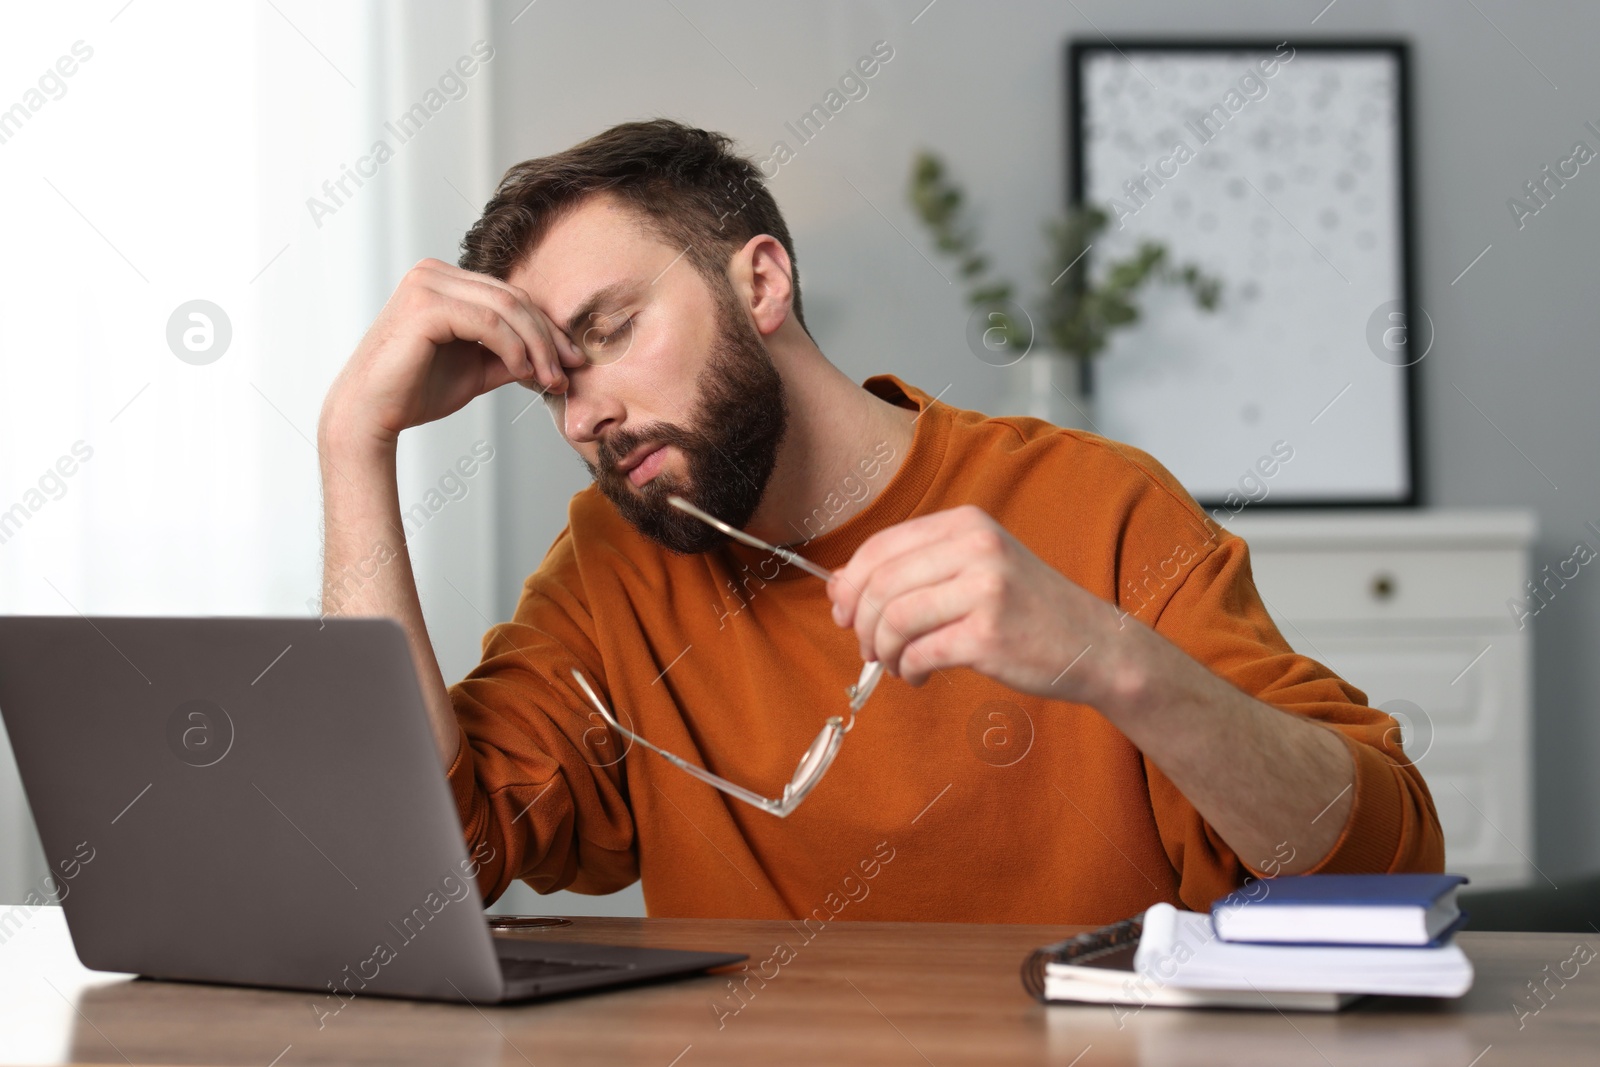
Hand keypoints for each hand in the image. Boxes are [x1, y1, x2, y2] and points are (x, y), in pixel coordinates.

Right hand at [320, 258, 585, 447]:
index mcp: (445, 281)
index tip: (571, 362)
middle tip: (568, 373)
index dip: (547, 329)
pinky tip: (524, 372)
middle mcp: (434, 273)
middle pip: (514, 298)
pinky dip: (514, 348)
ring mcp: (428, 284)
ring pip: (507, 308)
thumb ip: (511, 355)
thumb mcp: (477, 369)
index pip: (511, 297)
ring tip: (550, 379)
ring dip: (537, 346)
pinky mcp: (426, 305)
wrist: (370, 414)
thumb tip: (557, 358)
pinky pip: (489, 322)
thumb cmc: (415, 392)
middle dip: (548, 338)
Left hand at [827, 505, 1132, 702]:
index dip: (850, 583)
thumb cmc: (1026, 609)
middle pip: (882, 583)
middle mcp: (975, 547)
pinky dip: (907, 670)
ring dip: (882, 650)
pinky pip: (920, 652)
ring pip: (895, 619)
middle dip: (860, 622)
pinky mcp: (989, 634)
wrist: (1094, 644)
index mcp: (966, 523)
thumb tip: (837, 585)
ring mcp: (985, 589)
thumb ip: (910, 571)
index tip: (842, 612)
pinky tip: (919, 675)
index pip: (881, 547)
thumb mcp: (973, 570)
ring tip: (895, 665)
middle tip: (865, 648)